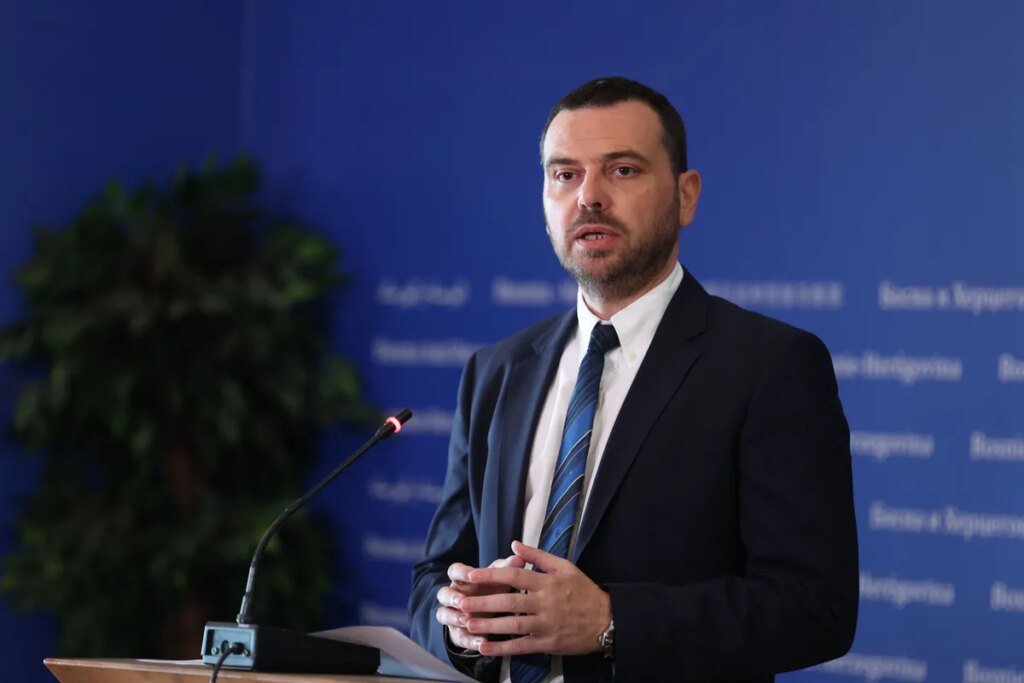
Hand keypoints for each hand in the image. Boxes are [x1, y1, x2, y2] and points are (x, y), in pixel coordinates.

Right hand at [435, 554, 526, 652]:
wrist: (486, 613)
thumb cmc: (491, 589)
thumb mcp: (498, 578)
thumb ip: (506, 568)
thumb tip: (519, 559)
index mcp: (461, 579)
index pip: (454, 571)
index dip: (461, 573)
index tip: (470, 576)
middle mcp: (453, 595)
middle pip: (444, 593)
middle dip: (452, 597)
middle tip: (461, 601)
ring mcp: (453, 614)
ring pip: (445, 615)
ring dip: (455, 618)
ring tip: (467, 621)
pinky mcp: (458, 633)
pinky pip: (459, 637)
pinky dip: (470, 640)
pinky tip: (482, 642)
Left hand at [456, 540, 610, 656]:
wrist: (606, 620)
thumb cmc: (583, 590)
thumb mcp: (564, 566)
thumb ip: (538, 556)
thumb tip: (514, 544)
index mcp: (547, 582)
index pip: (514, 576)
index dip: (490, 575)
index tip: (470, 575)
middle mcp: (545, 603)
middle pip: (509, 602)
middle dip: (483, 602)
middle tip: (460, 602)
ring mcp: (546, 624)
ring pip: (512, 625)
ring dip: (488, 626)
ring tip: (467, 624)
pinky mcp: (548, 643)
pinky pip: (521, 646)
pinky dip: (502, 649)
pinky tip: (485, 648)